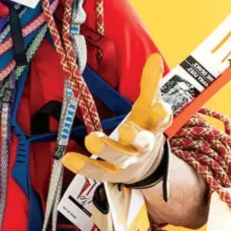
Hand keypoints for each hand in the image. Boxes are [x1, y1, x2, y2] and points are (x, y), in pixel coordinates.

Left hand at [63, 53, 171, 183]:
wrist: (146, 165)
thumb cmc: (144, 129)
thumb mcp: (148, 106)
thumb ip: (150, 84)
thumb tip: (154, 58)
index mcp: (153, 127)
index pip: (162, 121)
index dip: (161, 114)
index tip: (158, 108)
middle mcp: (143, 146)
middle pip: (142, 143)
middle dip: (135, 137)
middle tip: (125, 128)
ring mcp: (128, 162)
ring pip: (119, 158)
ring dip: (106, 149)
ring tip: (91, 140)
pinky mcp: (112, 173)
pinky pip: (98, 171)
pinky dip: (84, 167)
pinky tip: (68, 158)